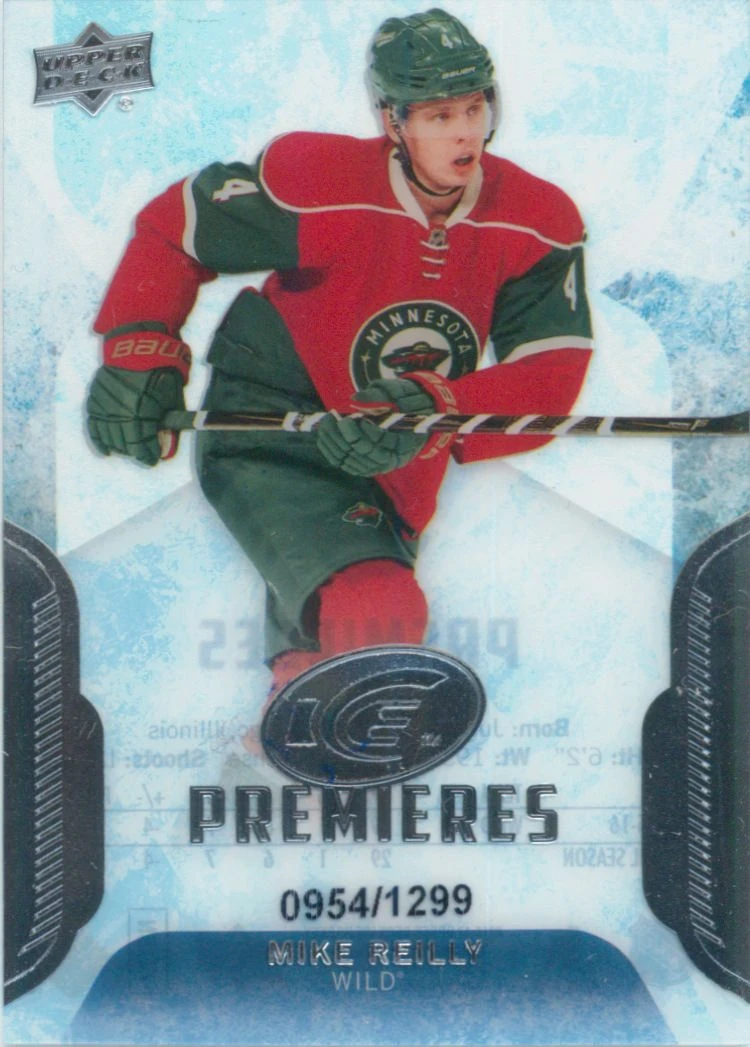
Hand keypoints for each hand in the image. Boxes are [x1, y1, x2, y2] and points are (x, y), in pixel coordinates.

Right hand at [86, 366, 184, 465]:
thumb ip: (170, 427)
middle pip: (125, 444)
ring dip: (120, 448)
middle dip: (136, 453)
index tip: (153, 460)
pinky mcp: (95, 399)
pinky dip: (99, 441)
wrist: (139, 345)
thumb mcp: (173, 399)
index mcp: (142, 411)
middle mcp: (121, 410)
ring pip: (109, 437)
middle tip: (144, 455)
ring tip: (129, 450)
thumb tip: (166, 451)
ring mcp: (105, 405)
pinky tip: (107, 452)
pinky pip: (93, 426)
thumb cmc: (161, 372)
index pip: (143, 444)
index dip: (149, 455)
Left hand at [316, 378, 435, 475]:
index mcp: (406, 443)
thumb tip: (355, 399)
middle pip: (364, 452)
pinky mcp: (362, 467)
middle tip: (334, 416)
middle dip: (346, 434)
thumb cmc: (401, 404)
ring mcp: (376, 466)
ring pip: (350, 460)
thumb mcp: (396, 394)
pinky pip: (343, 464)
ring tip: (327, 421)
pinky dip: (331, 450)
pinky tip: (324, 434)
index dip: (368, 431)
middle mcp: (392, 459)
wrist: (406, 420)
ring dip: (334, 440)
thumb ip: (379, 395)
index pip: (384, 443)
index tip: (355, 417)